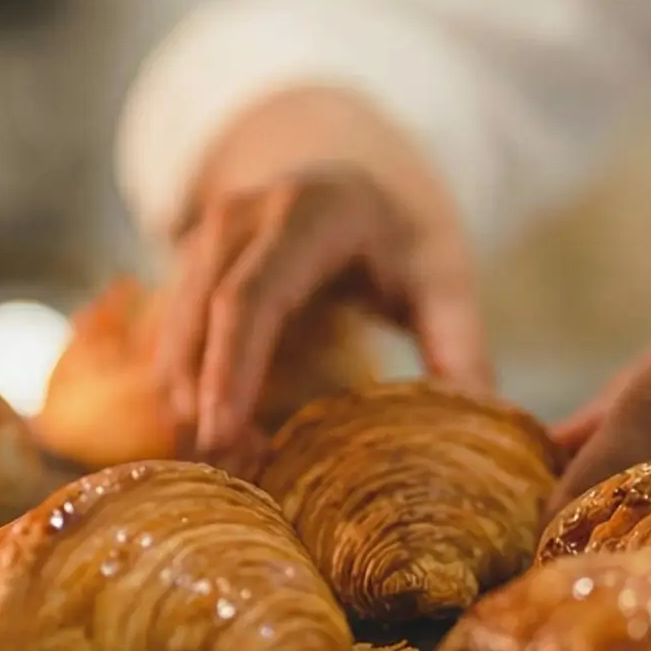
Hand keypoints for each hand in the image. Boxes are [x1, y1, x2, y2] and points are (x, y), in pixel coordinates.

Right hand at [158, 164, 489, 456]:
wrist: (354, 179)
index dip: (232, 368)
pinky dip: (186, 390)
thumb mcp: (442, 275)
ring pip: (173, 330)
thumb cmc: (401, 237)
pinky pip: (169, 336)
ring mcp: (205, 237)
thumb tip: (481, 419)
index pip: (252, 296)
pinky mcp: (188, 268)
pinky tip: (219, 440)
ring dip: (189, 401)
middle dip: (203, 398)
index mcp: (307, 213)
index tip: (223, 435)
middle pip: (199, 317)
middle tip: (224, 472)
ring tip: (229, 467)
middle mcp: (243, 216)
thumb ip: (459, 343)